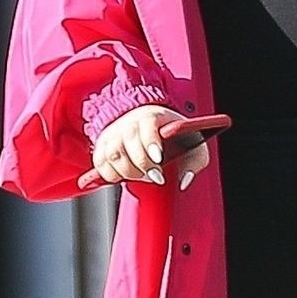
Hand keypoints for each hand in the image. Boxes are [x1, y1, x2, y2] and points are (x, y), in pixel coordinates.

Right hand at [78, 104, 211, 192]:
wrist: (148, 123)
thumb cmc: (172, 135)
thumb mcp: (193, 144)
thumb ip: (196, 161)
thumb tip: (184, 181)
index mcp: (150, 116)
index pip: (146, 125)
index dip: (150, 142)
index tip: (159, 158)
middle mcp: (128, 122)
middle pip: (126, 143)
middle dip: (141, 165)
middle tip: (156, 176)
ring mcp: (113, 134)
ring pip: (112, 155)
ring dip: (128, 172)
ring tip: (143, 176)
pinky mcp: (102, 146)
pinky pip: (100, 164)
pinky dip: (112, 174)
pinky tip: (127, 176)